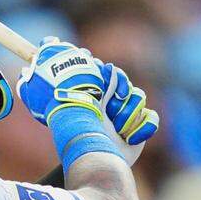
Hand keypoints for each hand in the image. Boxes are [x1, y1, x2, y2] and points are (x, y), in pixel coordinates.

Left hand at [16, 38, 150, 166]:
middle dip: (119, 96)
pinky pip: (151, 118)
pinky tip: (128, 138)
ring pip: (139, 99)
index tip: (103, 78)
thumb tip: (48, 42)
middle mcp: (113, 100)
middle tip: (111, 107)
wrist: (95, 157)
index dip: (110, 76)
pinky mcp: (141, 127)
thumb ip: (58, 74)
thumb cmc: (78, 128)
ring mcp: (128, 113)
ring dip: (127, 115)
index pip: (110, 72)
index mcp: (97, 91)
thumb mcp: (65, 98)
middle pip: (126, 84)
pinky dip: (142, 128)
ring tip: (116, 129)